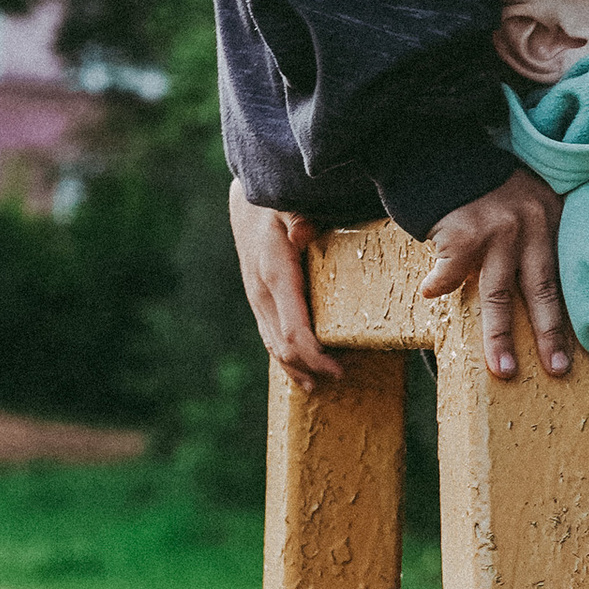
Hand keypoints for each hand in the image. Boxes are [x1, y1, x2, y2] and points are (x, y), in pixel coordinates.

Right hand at [230, 180, 341, 387]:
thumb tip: (301, 232)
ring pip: (273, 346)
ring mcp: (257, 300)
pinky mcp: (259, 301)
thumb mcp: (289, 204)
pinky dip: (285, 357)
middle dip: (311, 367)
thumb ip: (299, 218)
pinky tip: (300, 371)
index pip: (292, 331)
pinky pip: (270, 336)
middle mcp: (262, 294)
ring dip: (296, 368)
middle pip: (283, 346)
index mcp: (274, 275)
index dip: (314, 356)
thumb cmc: (276, 204)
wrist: (247, 204)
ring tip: (319, 385)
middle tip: (342, 377)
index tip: (338, 369)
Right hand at [417, 167, 573, 379]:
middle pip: (542, 290)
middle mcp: (530, 224)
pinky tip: (430, 293)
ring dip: (499, 336)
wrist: (444, 152)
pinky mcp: (463, 232)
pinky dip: (439, 283)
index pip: (564, 275)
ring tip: (503, 368)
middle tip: (557, 370)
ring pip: (499, 294)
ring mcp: (497, 229)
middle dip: (549, 334)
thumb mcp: (528, 200)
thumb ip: (541, 235)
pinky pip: (451, 271)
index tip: (581, 351)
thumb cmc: (485, 185)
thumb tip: (547, 293)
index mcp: (551, 219)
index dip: (572, 314)